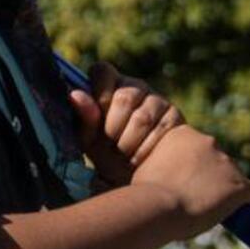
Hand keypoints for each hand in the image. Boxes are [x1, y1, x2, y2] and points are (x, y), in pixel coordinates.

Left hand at [67, 61, 183, 184]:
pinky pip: (159, 129)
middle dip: (112, 128)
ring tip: (122, 154)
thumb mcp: (90, 139)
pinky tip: (138, 158)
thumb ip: (85, 117)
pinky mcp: (174, 115)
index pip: (102, 71)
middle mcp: (135, 86)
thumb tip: (75, 95)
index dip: (99, 93)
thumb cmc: (108, 154)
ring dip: (127, 142)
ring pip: (141, 117)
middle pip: (123, 97)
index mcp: (110, 85)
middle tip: (109, 145)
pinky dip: (144, 148)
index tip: (96, 115)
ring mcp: (157, 99)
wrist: (138, 177)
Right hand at [132, 125, 249, 238]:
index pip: (195, 148)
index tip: (184, 179)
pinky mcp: (240, 185)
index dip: (190, 165)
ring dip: (225, 189)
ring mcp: (226, 162)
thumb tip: (165, 177)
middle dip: (209, 175)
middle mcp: (207, 141)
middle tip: (195, 195)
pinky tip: (248, 211)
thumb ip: (161, 164)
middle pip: (216, 159)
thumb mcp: (146, 166)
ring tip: (211, 209)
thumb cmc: (141, 193)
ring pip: (233, 176)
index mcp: (181, 133)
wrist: (154, 206)